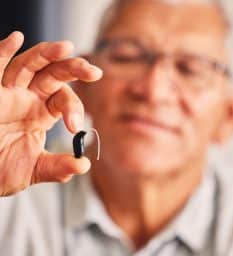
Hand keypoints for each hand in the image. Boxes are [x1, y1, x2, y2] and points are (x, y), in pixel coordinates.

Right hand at [0, 31, 102, 195]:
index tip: (75, 127)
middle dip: (73, 69)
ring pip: (29, 65)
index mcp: (42, 113)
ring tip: (65, 47)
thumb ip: (58, 167)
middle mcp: (28, 99)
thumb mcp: (33, 169)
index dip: (74, 109)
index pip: (64, 100)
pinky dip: (2, 53)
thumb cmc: (1, 169)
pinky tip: (16, 38)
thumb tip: (83, 165)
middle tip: (93, 71)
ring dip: (46, 55)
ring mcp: (8, 92)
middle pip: (54, 75)